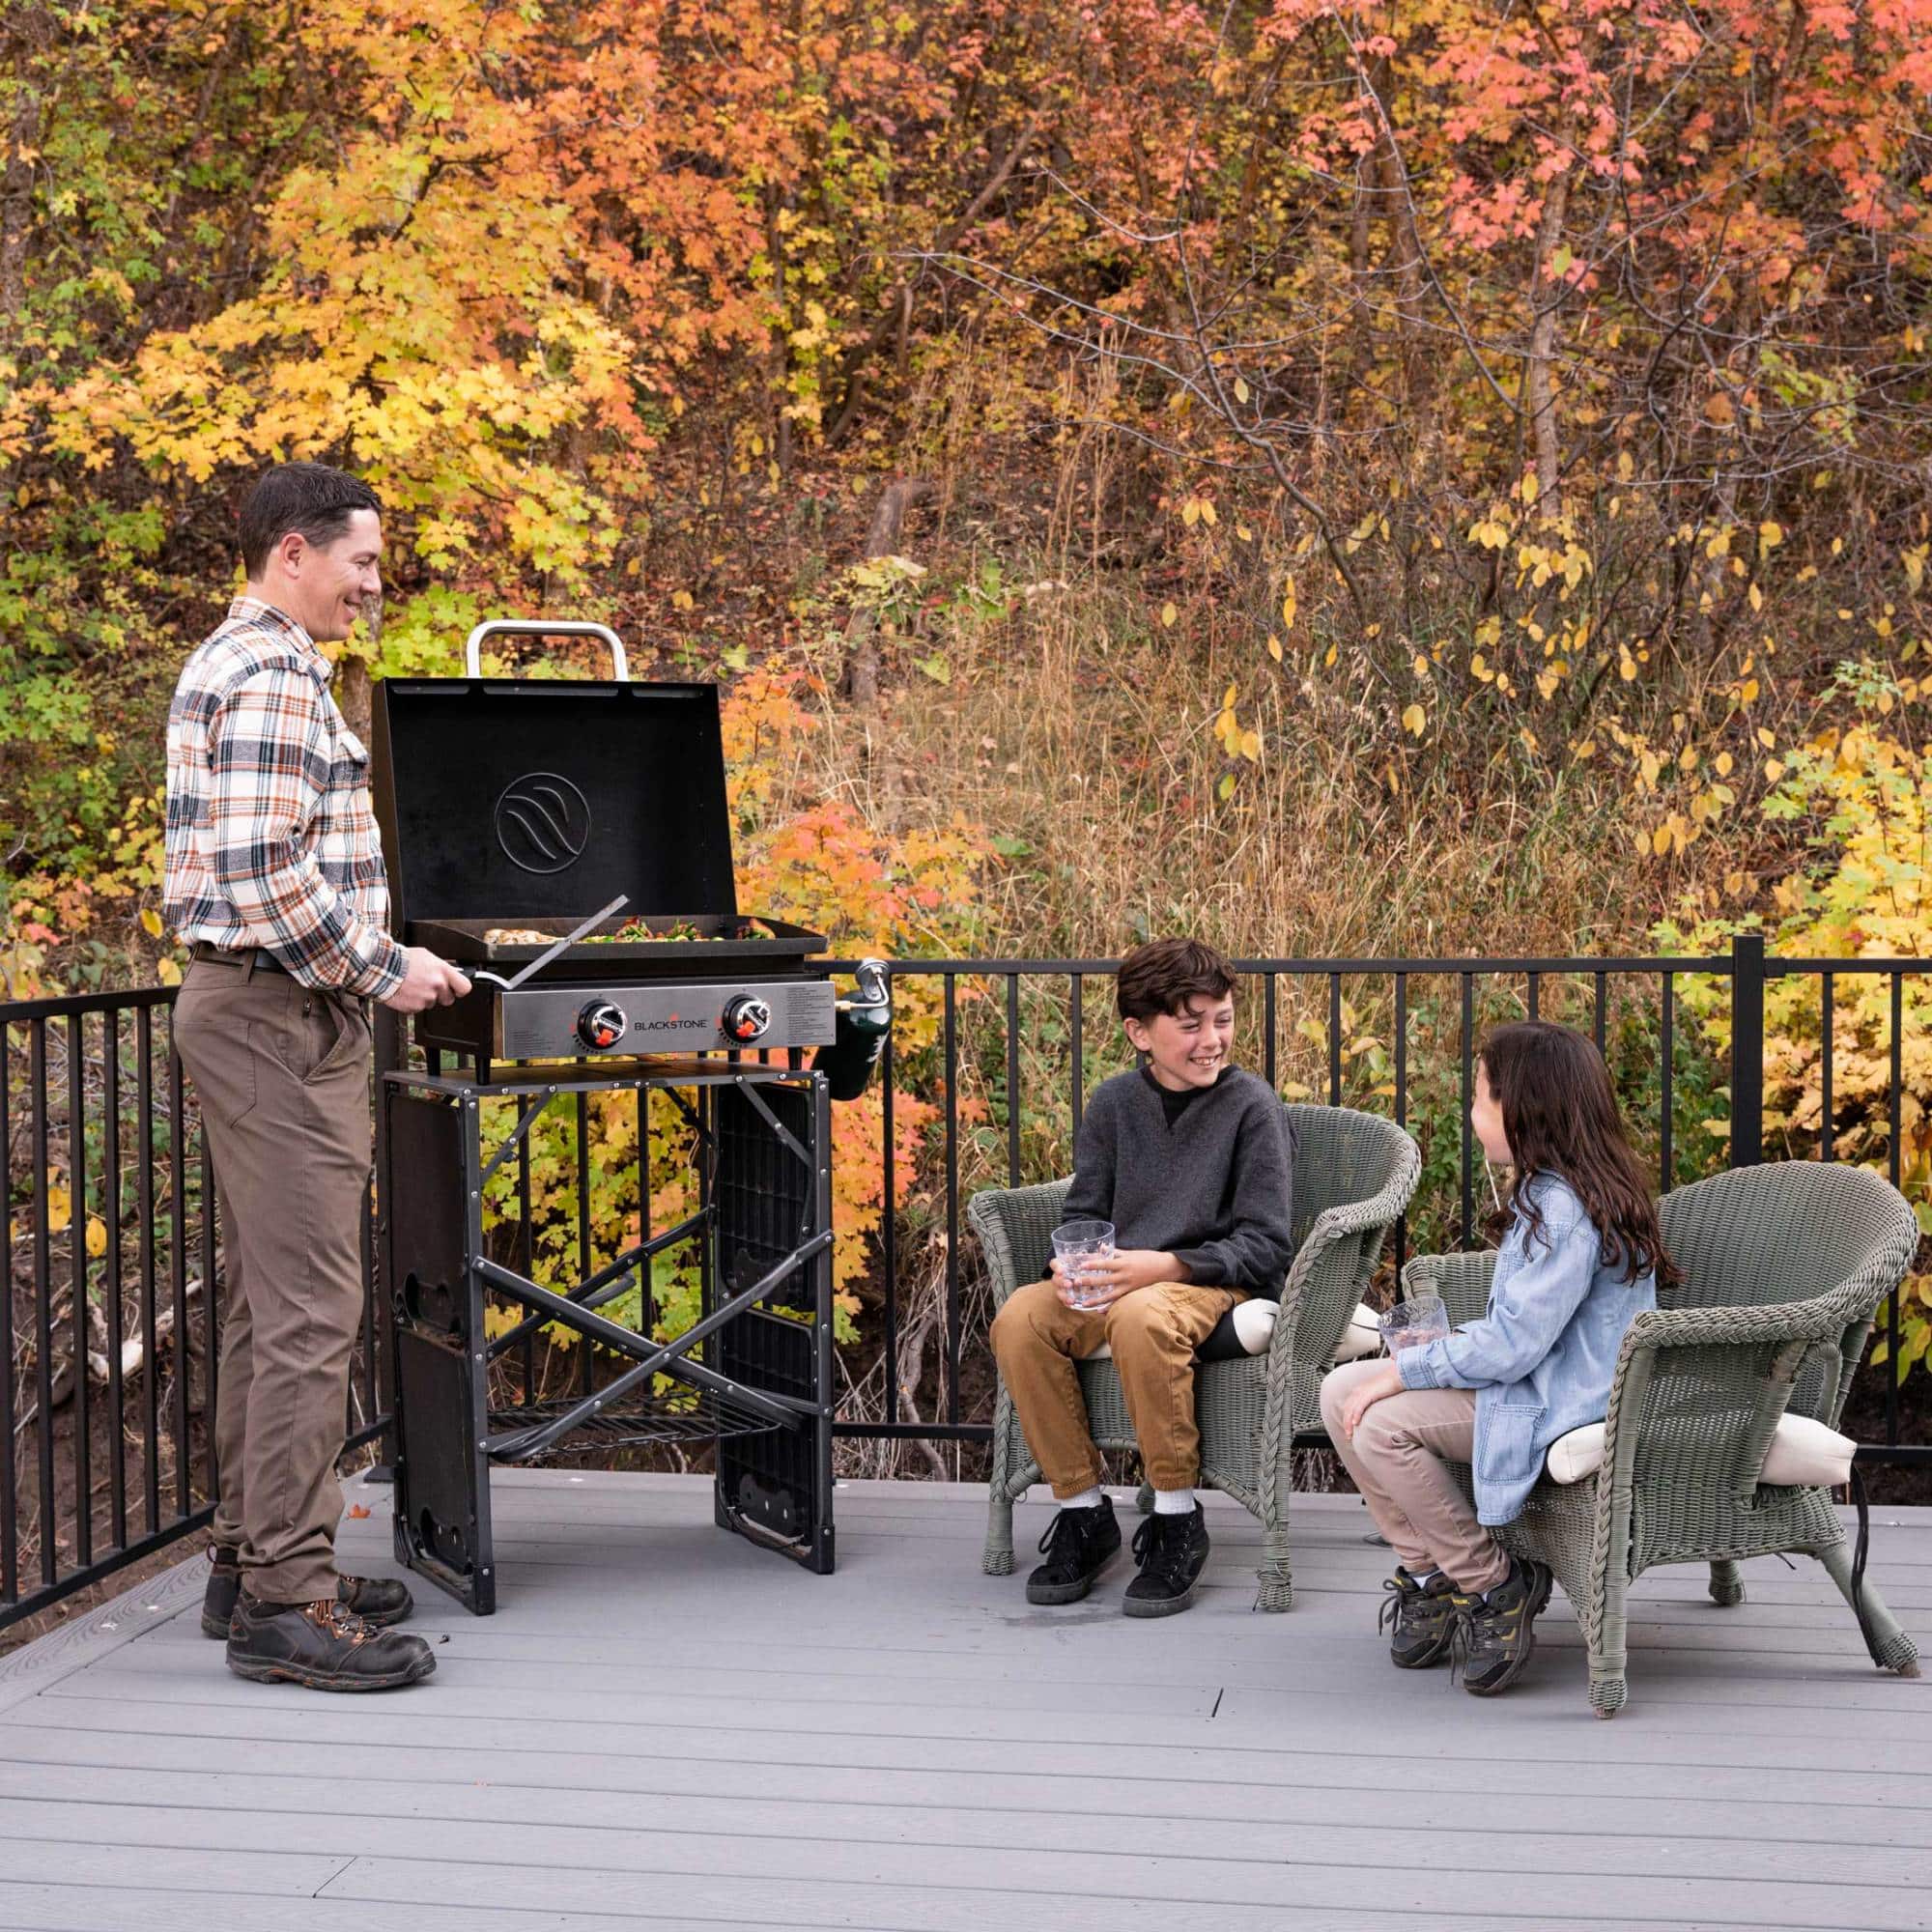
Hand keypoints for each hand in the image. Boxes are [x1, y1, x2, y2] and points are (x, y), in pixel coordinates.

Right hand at [380, 946, 472, 1013]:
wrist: (382, 968)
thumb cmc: (402, 959)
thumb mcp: (426, 956)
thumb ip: (440, 967)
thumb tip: (449, 973)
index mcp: (443, 971)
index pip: (464, 987)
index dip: (460, 989)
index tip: (457, 989)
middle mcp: (437, 986)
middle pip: (448, 999)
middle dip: (441, 995)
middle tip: (428, 986)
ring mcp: (426, 998)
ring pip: (431, 1003)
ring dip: (424, 998)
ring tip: (413, 986)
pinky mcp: (414, 1007)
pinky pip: (418, 1008)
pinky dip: (413, 1002)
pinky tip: (407, 992)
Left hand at [1055, 1248, 1184, 1311]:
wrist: (1167, 1269)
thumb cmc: (1148, 1258)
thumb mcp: (1131, 1253)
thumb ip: (1115, 1252)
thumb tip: (1101, 1247)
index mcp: (1124, 1263)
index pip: (1105, 1264)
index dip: (1093, 1264)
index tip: (1080, 1265)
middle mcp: (1125, 1276)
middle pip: (1104, 1280)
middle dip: (1089, 1282)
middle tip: (1075, 1283)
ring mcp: (1129, 1287)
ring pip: (1110, 1295)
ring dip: (1096, 1300)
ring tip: (1084, 1304)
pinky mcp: (1133, 1294)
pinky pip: (1119, 1302)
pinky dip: (1110, 1307)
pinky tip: (1100, 1311)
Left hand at [1337, 1362, 1404, 1440]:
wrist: (1397, 1375)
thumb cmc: (1390, 1385)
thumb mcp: (1378, 1394)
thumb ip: (1372, 1402)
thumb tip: (1372, 1413)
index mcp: (1358, 1391)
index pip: (1348, 1407)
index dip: (1346, 1419)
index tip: (1348, 1430)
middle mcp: (1358, 1391)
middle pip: (1347, 1409)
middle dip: (1346, 1423)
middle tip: (1348, 1436)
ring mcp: (1362, 1392)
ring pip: (1351, 1409)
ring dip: (1349, 1422)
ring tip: (1350, 1434)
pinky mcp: (1369, 1393)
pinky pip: (1359, 1406)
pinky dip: (1356, 1415)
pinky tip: (1356, 1423)